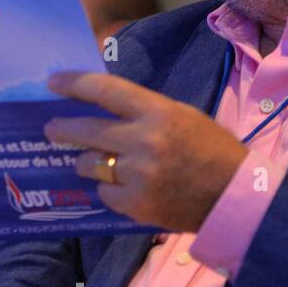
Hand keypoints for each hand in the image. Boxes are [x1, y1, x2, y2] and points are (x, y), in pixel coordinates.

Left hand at [44, 71, 247, 231]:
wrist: (236, 199)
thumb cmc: (211, 152)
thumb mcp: (182, 116)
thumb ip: (143, 112)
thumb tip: (101, 107)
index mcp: (159, 112)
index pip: (105, 90)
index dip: (74, 84)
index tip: (54, 82)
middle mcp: (145, 141)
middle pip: (87, 130)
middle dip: (62, 128)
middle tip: (50, 128)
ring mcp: (138, 175)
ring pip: (90, 163)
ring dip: (87, 162)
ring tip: (92, 162)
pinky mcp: (136, 204)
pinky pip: (105, 192)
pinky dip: (109, 190)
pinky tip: (123, 189)